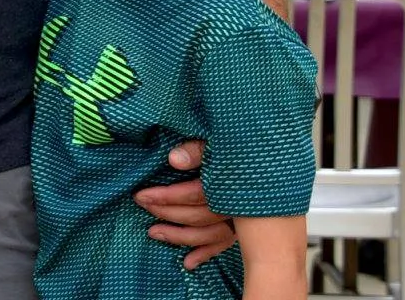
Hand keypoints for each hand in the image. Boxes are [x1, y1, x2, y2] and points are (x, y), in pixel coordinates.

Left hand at [134, 141, 235, 268]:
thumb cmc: (233, 147)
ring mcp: (242, 220)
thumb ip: (196, 150)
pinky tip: (188, 263)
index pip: (195, 195)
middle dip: (167, 213)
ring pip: (210, 235)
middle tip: (143, 207)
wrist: (263, 157)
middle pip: (200, 216)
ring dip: (180, 236)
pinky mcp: (244, 229)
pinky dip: (205, 253)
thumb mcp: (214, 140)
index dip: (166, 197)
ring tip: (154, 233)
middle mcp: (237, 206)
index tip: (141, 196)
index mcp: (229, 183)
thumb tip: (173, 160)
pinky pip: (224, 245)